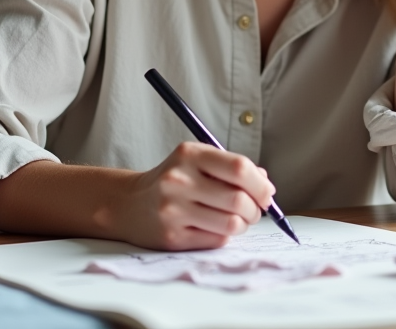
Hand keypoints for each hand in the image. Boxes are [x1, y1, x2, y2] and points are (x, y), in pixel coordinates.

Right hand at [115, 142, 274, 249]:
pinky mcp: (172, 236)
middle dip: (255, 209)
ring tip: (237, 220)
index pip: (239, 168)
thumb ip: (231, 168)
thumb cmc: (173, 180)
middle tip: (254, 210)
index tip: (266, 193)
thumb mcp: (197, 161)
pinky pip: (216, 240)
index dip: (260, 184)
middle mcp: (179, 180)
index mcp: (189, 155)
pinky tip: (214, 227)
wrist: (129, 204)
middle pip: (238, 200)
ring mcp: (173, 210)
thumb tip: (266, 184)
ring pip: (231, 224)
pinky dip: (224, 236)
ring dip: (243, 224)